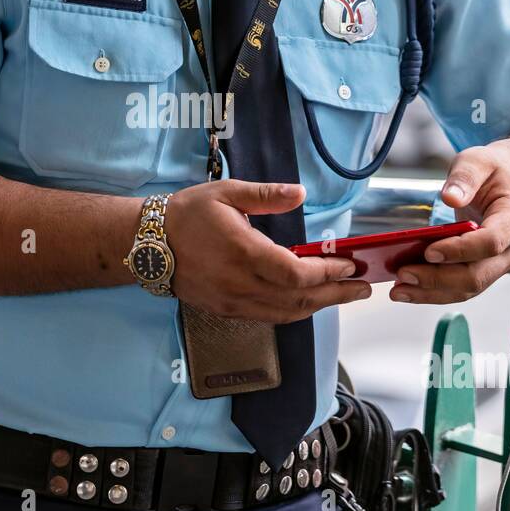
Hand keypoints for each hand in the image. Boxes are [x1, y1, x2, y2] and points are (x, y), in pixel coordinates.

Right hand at [165, 180, 371, 322]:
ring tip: (343, 295)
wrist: (147, 245)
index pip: (297, 273)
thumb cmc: (187, 215)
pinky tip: (307, 301)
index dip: (328, 272)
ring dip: (319, 307)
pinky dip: (294, 312)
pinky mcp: (225, 311)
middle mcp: (240, 285)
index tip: (350, 265)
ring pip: (286, 314)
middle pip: (299, 301)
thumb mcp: (226, 193)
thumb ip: (266, 195)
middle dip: (336, 295)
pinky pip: (268, 317)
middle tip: (363, 289)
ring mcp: (232, 302)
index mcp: (243, 254)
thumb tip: (299, 192)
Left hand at [389, 144, 509, 304]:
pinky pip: (460, 288)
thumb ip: (464, 177)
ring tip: (399, 290)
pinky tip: (409, 289)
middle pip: (478, 274)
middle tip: (404, 274)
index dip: (460, 250)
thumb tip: (450, 197)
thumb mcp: (478, 161)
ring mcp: (499, 263)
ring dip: (432, 292)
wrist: (507, 184)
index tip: (429, 250)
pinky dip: (434, 292)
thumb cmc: (493, 172)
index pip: (491, 242)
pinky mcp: (484, 271)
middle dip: (438, 278)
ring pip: (468, 288)